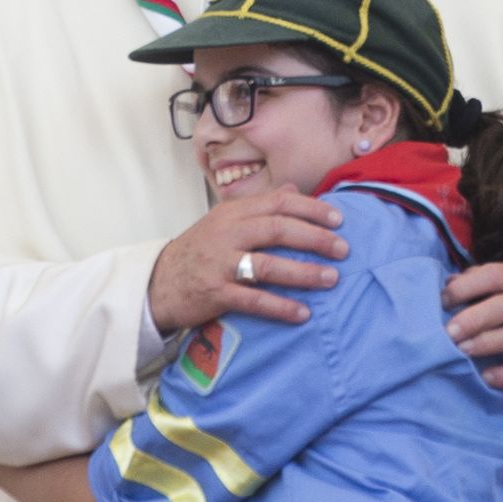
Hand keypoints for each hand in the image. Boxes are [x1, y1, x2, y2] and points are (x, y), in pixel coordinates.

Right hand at [149, 186, 347, 332]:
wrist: (159, 282)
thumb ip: (261, 205)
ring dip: (304, 273)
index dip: (312, 209)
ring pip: (268, 265)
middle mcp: (228, 233)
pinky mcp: (216, 293)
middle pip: (278, 229)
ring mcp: (221, 264)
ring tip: (332, 279)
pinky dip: (280, 306)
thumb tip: (294, 189)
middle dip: (315, 238)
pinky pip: (253, 300)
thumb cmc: (201, 249)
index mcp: (234, 212)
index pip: (279, 202)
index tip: (339, 219)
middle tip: (343, 249)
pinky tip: (303, 313)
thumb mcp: (226, 220)